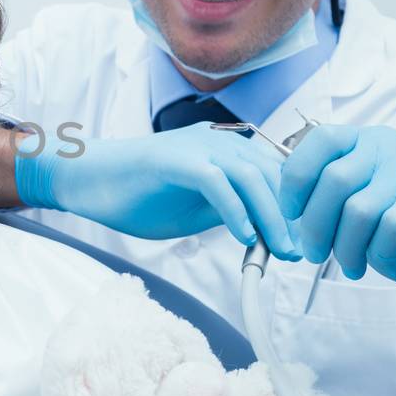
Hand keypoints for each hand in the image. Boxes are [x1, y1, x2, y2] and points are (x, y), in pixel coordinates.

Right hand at [15, 124, 300, 258]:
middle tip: (305, 253)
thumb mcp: (196, 208)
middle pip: (274, 176)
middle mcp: (219, 142)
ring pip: (251, 178)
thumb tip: (267, 234)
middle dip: (294, 217)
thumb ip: (231, 212)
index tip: (307, 244)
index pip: (278, 177)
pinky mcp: (176, 159)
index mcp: (228, 152)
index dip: (297, 210)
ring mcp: (197, 147)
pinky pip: (217, 183)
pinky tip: (246, 238)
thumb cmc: (138, 195)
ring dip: (272, 217)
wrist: (87, 180)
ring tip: (282, 250)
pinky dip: (236, 211)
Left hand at [279, 125, 395, 326]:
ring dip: (345, 248)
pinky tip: (388, 262)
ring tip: (352, 266)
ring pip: (357, 210)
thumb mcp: (368, 207)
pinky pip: (387, 231)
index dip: (295, 179)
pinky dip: (378, 254)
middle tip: (314, 254)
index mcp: (373, 142)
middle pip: (332, 181)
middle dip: (315, 226)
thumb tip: (288, 212)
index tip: (291, 213)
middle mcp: (395, 148)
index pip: (319, 142)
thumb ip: (334, 199)